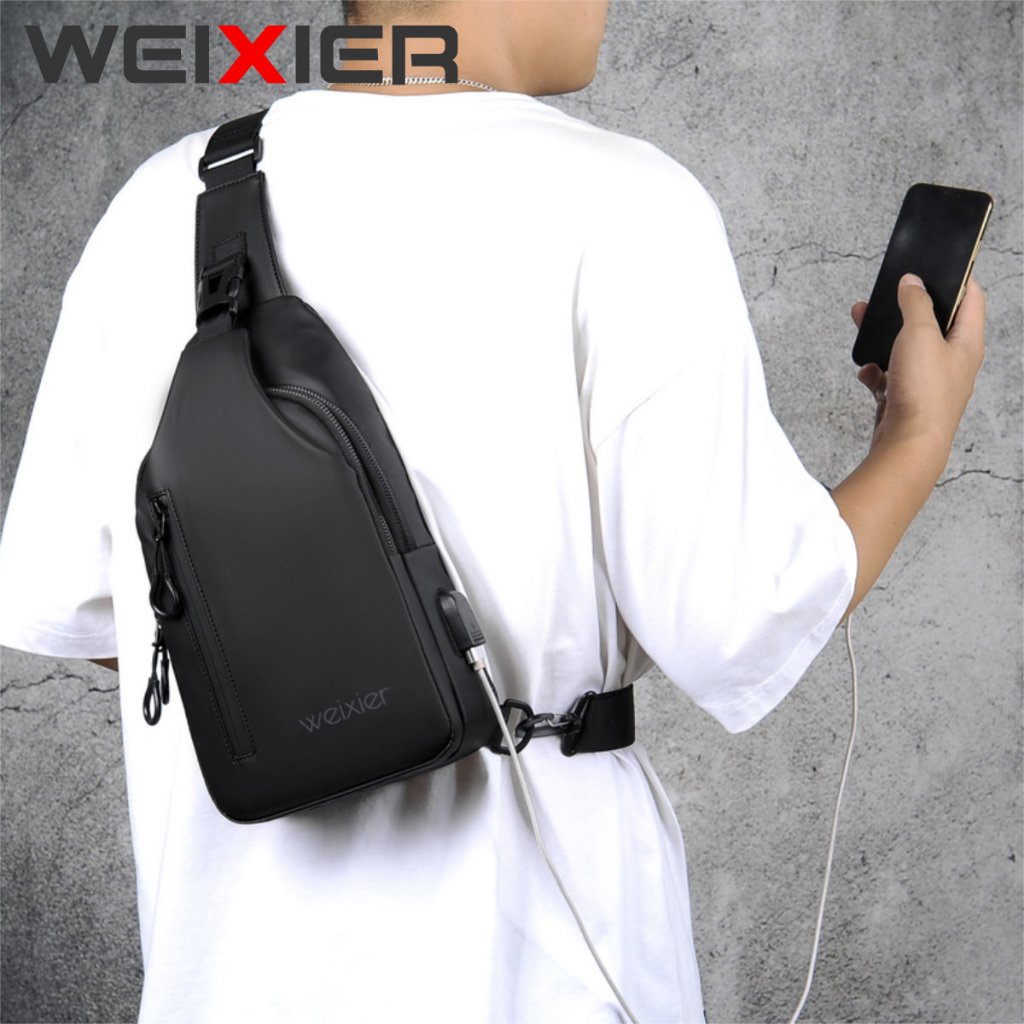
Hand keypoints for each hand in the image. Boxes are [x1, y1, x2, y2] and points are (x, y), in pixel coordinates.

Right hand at [850, 274, 985, 456]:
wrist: (908, 444)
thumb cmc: (923, 394)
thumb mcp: (919, 334)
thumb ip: (915, 304)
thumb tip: (912, 283)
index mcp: (968, 343)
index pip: (972, 298)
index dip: (956, 279)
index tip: (937, 268)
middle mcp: (953, 362)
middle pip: (933, 324)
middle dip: (906, 310)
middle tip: (888, 297)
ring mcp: (929, 382)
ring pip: (907, 350)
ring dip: (885, 340)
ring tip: (865, 328)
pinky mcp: (908, 399)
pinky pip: (890, 377)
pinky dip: (876, 372)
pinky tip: (868, 371)